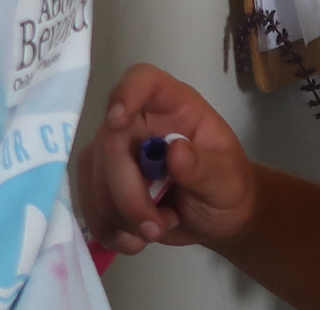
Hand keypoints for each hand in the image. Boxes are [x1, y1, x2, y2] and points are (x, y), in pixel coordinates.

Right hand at [74, 65, 259, 256]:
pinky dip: (111, 230)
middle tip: (156, 227)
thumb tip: (175, 152)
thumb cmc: (228, 186)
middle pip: (110, 145)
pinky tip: (136, 239)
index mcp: (171, 105)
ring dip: (123, 217)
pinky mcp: (99, 182)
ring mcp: (111, 151)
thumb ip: (205, 167)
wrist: (217, 215)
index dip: (126, 94)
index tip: (117, 121)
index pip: (143, 80)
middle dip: (128, 194)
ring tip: (159, 227)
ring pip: (95, 180)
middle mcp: (134, 122)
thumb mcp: (229, 179)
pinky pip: (89, 206)